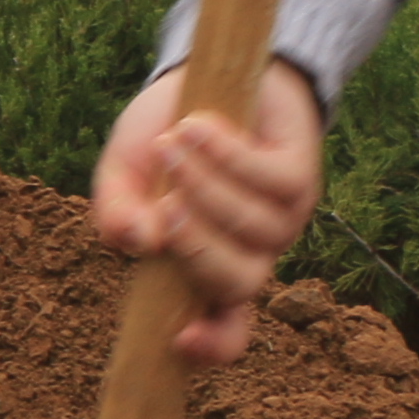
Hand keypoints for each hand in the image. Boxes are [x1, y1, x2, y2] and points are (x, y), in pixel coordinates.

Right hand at [90, 58, 327, 364]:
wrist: (207, 73)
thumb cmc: (162, 134)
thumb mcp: (124, 171)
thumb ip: (117, 210)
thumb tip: (136, 243)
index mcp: (207, 269)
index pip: (223, 330)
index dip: (211, 345)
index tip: (180, 338)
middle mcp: (251, 253)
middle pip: (239, 283)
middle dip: (199, 248)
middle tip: (165, 206)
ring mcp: (283, 218)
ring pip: (254, 227)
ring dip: (206, 185)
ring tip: (173, 143)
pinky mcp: (301, 175)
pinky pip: (270, 179)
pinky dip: (227, 154)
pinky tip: (197, 127)